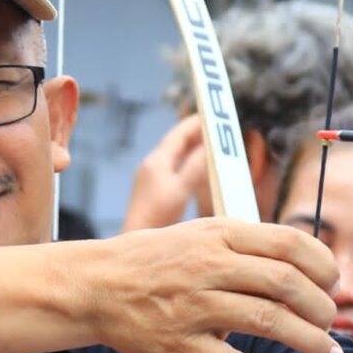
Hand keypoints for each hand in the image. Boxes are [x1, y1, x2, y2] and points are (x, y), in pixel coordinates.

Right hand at [75, 219, 340, 352]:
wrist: (95, 285)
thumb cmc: (155, 261)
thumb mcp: (200, 235)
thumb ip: (246, 246)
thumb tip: (303, 267)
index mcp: (221, 235)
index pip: (290, 242)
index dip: (322, 265)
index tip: (332, 285)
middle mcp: (210, 267)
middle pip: (287, 283)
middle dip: (322, 308)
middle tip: (331, 325)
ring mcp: (195, 307)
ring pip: (269, 322)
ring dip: (310, 343)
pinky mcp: (182, 346)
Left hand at [123, 115, 209, 233]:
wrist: (136, 239)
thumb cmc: (157, 217)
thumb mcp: (181, 190)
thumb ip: (195, 167)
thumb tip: (209, 146)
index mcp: (157, 161)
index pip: (178, 134)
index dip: (194, 123)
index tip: (210, 113)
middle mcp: (152, 166)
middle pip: (176, 143)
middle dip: (195, 134)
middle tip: (215, 126)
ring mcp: (152, 178)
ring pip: (176, 157)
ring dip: (193, 149)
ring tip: (211, 144)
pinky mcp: (154, 191)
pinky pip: (175, 169)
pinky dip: (188, 164)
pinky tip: (199, 170)